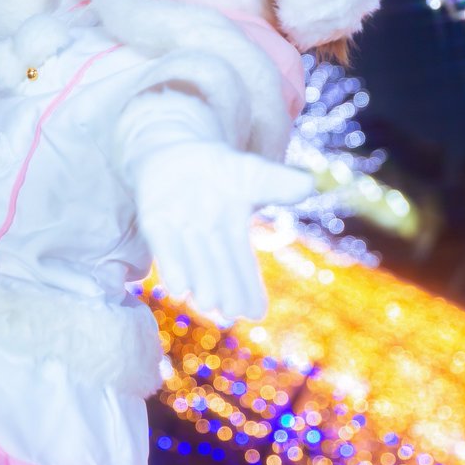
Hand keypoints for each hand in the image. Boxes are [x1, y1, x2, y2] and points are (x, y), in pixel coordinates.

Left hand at [134, 140, 313, 321]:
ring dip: (200, 282)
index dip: (249, 286)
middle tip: (231, 314)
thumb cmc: (220, 168)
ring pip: (192, 259)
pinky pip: (163, 242)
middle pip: (217, 266)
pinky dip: (171, 262)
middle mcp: (205, 236)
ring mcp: (178, 228)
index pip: (242, 262)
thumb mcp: (256, 173)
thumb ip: (280, 183)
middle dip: (224, 289)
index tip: (257, 313)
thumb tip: (310, 184)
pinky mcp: (154, 217)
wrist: (177, 150)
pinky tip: (177, 288)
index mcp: (231, 232)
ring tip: (207, 305)